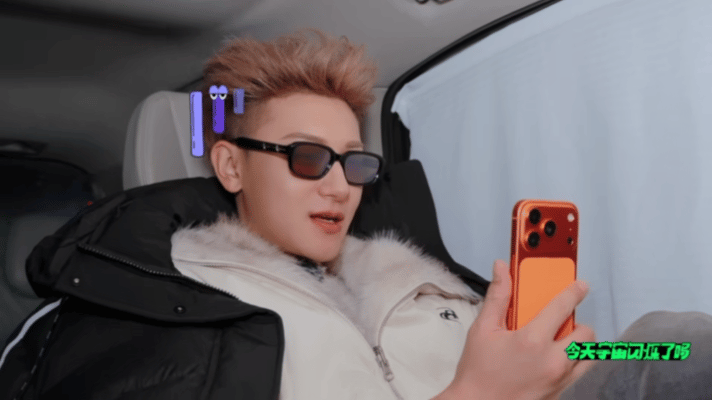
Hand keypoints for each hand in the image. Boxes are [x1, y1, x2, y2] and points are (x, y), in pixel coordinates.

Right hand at [441, 260, 596, 399]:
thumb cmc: (477, 371)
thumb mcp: (482, 329)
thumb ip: (498, 296)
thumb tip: (502, 269)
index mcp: (532, 340)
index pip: (562, 307)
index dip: (574, 292)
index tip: (581, 286)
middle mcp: (552, 361)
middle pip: (585, 334)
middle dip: (577, 324)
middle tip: (562, 324)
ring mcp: (560, 381)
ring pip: (589, 357)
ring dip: (580, 346)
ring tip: (562, 344)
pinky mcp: (561, 395)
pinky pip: (580, 375)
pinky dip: (574, 365)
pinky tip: (555, 363)